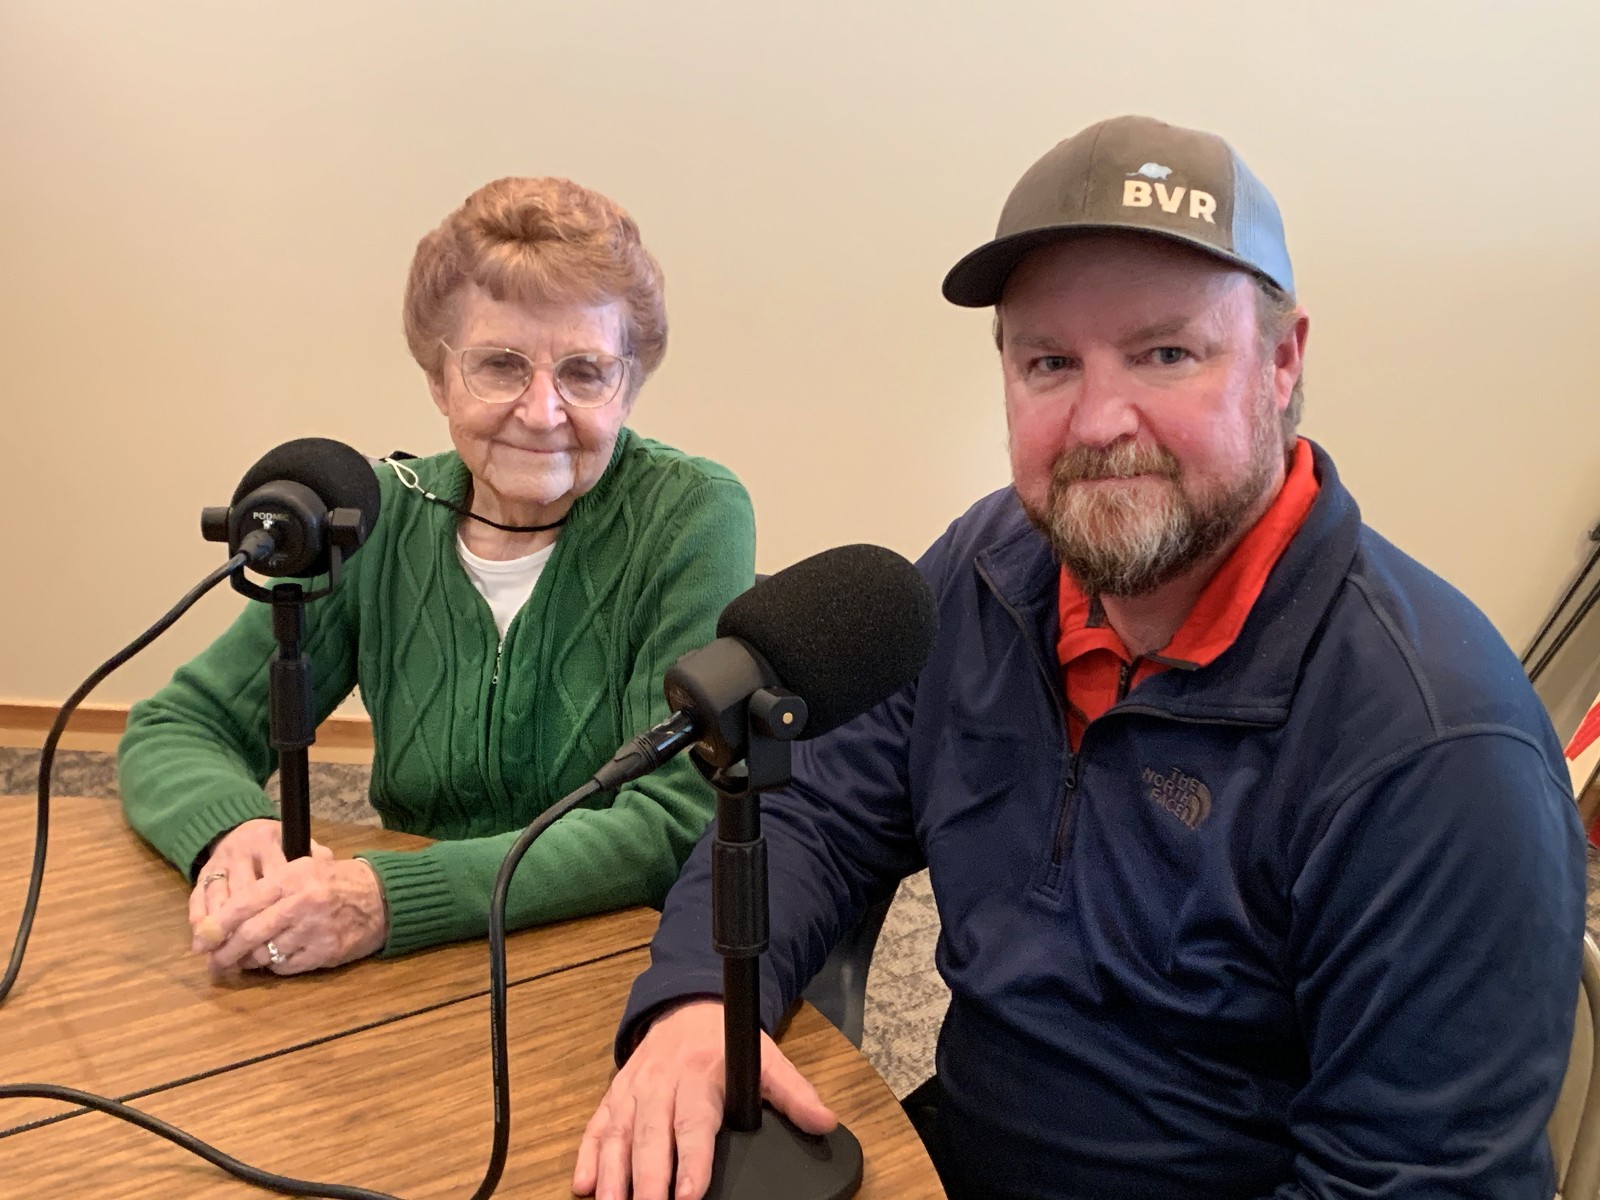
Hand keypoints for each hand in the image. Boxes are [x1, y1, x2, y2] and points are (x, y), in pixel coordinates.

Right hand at [189, 818, 324, 944]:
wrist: (250, 831)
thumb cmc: (283, 849)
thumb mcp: (302, 848)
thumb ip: (316, 858)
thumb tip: (329, 869)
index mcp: (271, 842)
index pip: (272, 880)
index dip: (274, 911)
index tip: (279, 937)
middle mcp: (243, 850)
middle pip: (243, 894)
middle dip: (242, 929)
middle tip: (244, 956)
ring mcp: (221, 860)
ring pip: (219, 898)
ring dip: (220, 930)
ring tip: (220, 957)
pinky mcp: (204, 869)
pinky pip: (198, 896)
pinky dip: (199, 919)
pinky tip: (201, 941)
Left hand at [192, 829, 386, 975]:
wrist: (382, 896)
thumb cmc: (335, 881)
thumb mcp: (302, 869)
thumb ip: (267, 889)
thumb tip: (223, 920)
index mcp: (292, 877)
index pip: (243, 903)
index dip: (217, 925)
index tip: (200, 941)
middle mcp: (302, 902)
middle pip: (250, 933)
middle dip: (225, 952)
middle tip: (212, 963)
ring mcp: (315, 929)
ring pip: (266, 953)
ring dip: (250, 960)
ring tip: (245, 960)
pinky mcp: (326, 951)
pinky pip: (287, 966)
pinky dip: (275, 966)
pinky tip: (276, 958)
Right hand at [573, 1000, 836, 1199]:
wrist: (685, 1007)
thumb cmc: (723, 1042)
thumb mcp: (766, 1059)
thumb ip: (793, 1093)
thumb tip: (824, 1121)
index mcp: (698, 1075)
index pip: (693, 1124)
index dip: (691, 1161)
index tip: (689, 1194)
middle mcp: (659, 1083)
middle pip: (649, 1137)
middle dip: (646, 1180)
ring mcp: (632, 1091)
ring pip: (617, 1136)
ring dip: (611, 1176)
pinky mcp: (614, 1097)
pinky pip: (595, 1128)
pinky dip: (586, 1156)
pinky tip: (583, 1186)